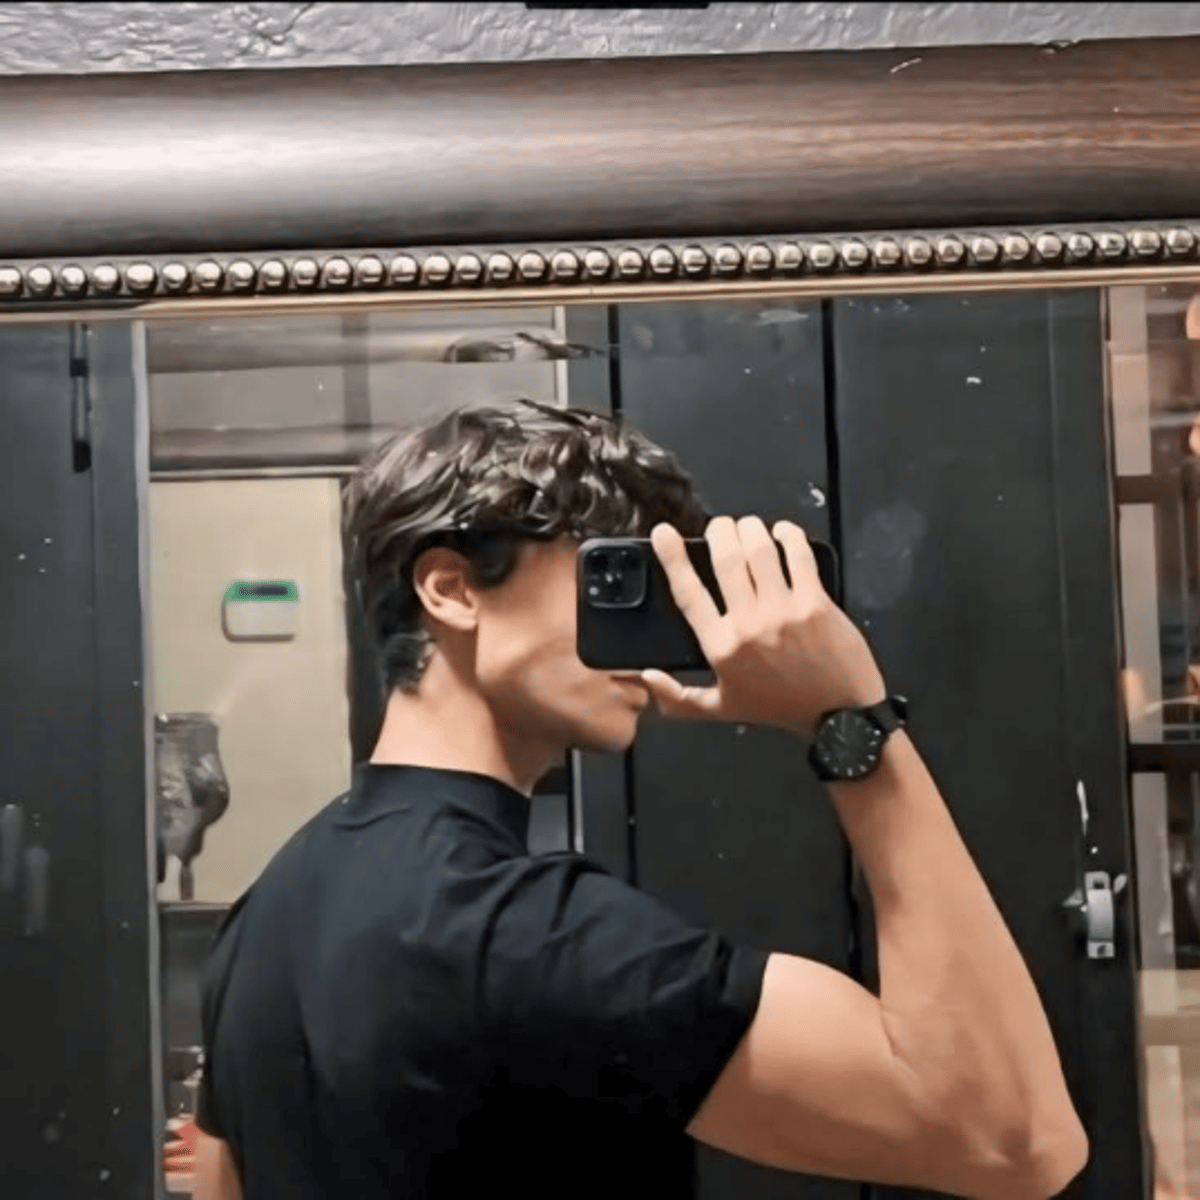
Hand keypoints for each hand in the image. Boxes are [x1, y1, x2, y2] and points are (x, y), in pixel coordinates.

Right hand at [641, 516, 885, 737]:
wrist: (837, 716)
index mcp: (721, 648)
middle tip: (721, 527)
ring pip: (760, 550)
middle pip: (726, 559)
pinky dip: (789, 536)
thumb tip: (646, 677)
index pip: (688, 593)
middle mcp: (749, 626)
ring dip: (751, 528)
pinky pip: (798, 556)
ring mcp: (783, 612)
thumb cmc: (781, 708)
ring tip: (749, 527)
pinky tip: (783, 533)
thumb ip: (678, 697)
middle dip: (720, 531)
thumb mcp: (721, 709)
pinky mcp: (816, 604)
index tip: (664, 534)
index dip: (672, 558)